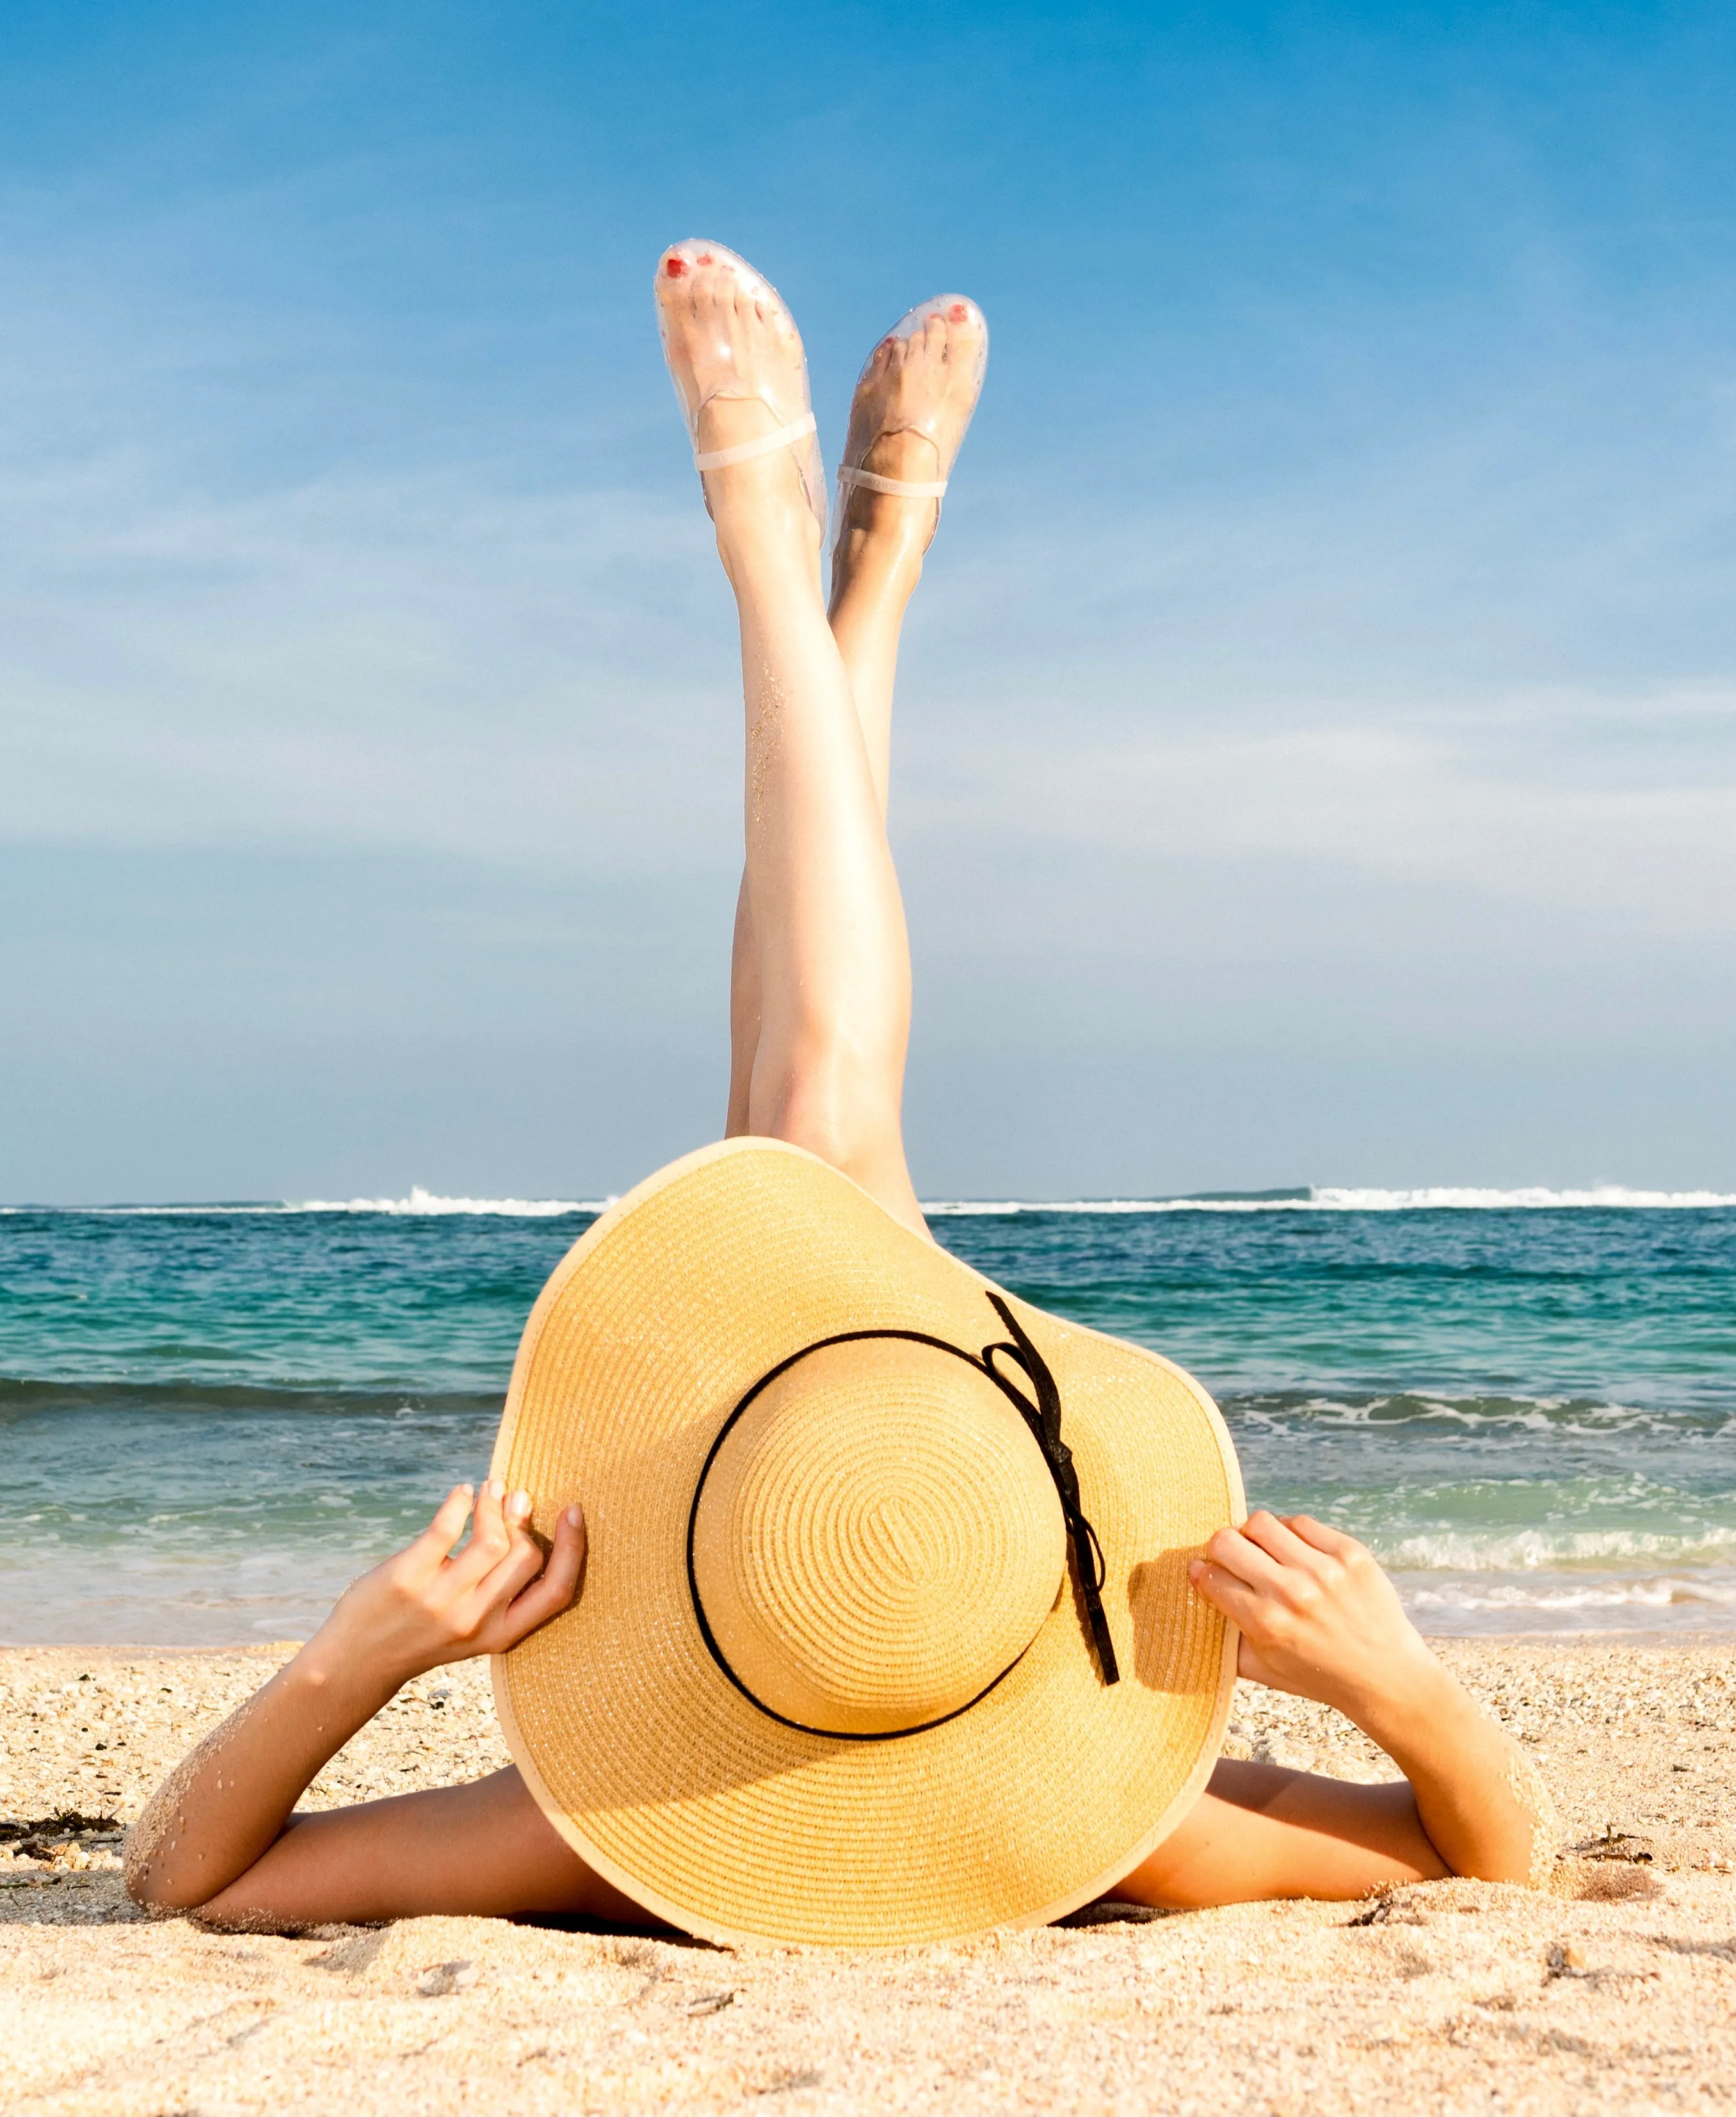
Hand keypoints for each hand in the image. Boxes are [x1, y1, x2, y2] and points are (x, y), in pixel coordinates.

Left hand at [309, 1481, 585, 1689]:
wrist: (357, 1661)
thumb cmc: (421, 1633)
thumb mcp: (474, 1628)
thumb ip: (502, 1589)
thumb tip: (524, 1511)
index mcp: (501, 1635)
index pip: (556, 1592)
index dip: (573, 1548)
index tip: (573, 1511)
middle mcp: (476, 1621)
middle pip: (527, 1556)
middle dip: (524, 1520)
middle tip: (515, 1498)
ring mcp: (441, 1601)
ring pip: (493, 1539)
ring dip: (494, 1505)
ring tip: (489, 1490)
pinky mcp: (408, 1578)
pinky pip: (447, 1527)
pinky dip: (461, 1501)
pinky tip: (462, 1493)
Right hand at [1188, 1510, 1435, 1726]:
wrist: (1387, 1677)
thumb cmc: (1321, 1676)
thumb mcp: (1264, 1671)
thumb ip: (1225, 1638)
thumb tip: (1199, 1590)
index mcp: (1266, 1624)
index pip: (1211, 1577)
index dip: (1202, 1573)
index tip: (1204, 1574)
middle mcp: (1291, 1592)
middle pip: (1226, 1541)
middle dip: (1220, 1549)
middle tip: (1231, 1559)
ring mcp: (1322, 1569)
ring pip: (1261, 1522)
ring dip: (1254, 1536)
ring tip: (1264, 1551)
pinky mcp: (1349, 1552)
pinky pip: (1301, 1523)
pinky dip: (1291, 1533)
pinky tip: (1295, 1552)